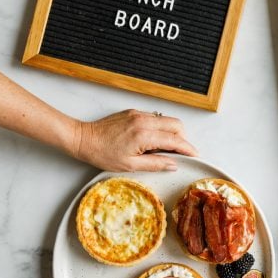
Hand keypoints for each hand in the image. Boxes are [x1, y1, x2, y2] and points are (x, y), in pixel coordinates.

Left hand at [74, 109, 197, 170]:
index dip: (188, 148)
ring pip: (166, 119)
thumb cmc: (102, 154)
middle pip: (176, 124)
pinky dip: (159, 128)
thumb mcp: (130, 165)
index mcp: (144, 135)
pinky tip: (150, 140)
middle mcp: (144, 120)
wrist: (83, 139)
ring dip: (171, 132)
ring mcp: (138, 114)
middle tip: (179, 152)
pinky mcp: (133, 112)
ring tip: (162, 148)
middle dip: (182, 138)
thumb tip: (173, 164)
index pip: (175, 139)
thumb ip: (155, 164)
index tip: (194, 155)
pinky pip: (154, 118)